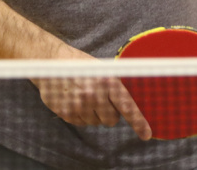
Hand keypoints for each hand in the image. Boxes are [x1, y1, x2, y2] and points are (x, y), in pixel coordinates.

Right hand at [33, 73, 151, 140]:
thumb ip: (115, 85)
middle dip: (109, 113)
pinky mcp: (66, 113)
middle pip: (112, 120)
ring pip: (96, 122)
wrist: (50, 62)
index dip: (138, 122)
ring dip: (93, 113)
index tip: (147, 134)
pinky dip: (80, 115)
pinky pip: (82, 123)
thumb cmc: (80, 64)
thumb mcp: (101, 69)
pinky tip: (74, 100)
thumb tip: (132, 104)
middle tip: (100, 99)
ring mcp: (79, 105)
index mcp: (107, 81)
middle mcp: (94, 94)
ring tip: (83, 96)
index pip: (126, 106)